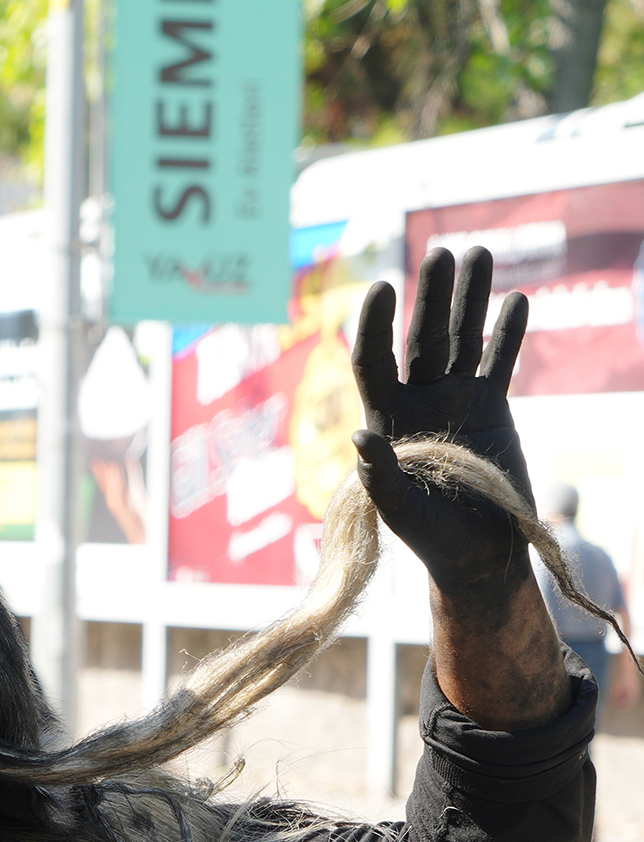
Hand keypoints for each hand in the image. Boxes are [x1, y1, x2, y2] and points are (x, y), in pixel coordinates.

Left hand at [351, 247, 532, 600]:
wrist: (480, 555)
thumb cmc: (432, 540)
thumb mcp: (400, 511)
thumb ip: (380, 475)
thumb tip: (359, 435)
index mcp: (386, 420)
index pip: (373, 361)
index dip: (376, 325)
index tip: (384, 286)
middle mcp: (417, 402)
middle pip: (420, 339)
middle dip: (431, 297)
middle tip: (442, 252)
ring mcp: (454, 401)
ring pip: (461, 339)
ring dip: (469, 298)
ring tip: (478, 252)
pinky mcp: (491, 407)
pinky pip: (499, 361)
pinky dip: (508, 333)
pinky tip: (516, 300)